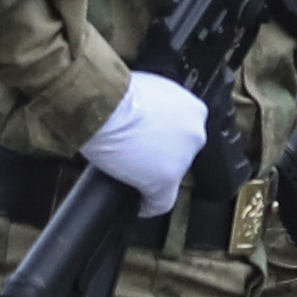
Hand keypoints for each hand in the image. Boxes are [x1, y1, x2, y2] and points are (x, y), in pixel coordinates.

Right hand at [81, 70, 208, 217]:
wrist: (101, 105)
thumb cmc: (114, 93)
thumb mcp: (146, 90)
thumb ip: (156, 107)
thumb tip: (145, 119)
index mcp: (194, 109)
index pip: (185, 131)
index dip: (166, 139)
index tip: (155, 144)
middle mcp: (194, 133)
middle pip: (181, 153)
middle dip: (161, 156)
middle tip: (138, 156)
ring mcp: (182, 158)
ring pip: (170, 174)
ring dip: (153, 175)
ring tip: (131, 174)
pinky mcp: (164, 179)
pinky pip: (161, 202)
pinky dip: (149, 205)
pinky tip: (140, 206)